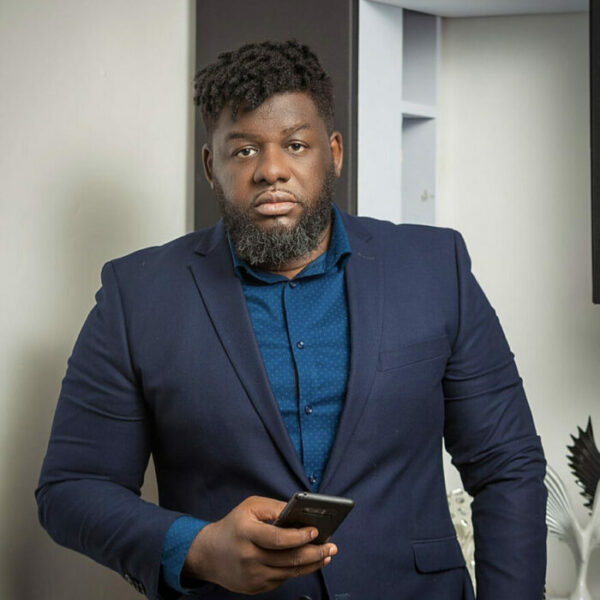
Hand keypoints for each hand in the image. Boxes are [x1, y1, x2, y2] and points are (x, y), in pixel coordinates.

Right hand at [182, 495, 336, 593]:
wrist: (208, 554)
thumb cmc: (233, 525)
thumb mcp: (250, 507)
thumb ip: (275, 507)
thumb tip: (301, 513)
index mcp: (246, 533)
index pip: (277, 538)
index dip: (299, 536)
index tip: (315, 531)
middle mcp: (249, 557)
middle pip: (289, 558)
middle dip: (315, 552)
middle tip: (331, 545)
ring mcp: (252, 575)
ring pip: (289, 572)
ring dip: (312, 563)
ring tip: (326, 554)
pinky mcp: (255, 587)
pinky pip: (282, 579)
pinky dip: (298, 571)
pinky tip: (309, 562)